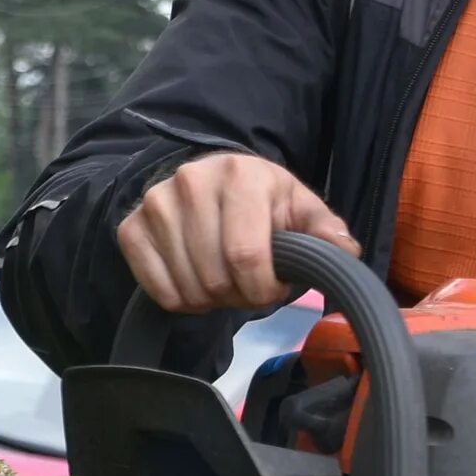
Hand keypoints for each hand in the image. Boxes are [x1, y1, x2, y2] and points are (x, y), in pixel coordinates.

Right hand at [115, 153, 358, 313]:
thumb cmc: (264, 201)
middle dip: (238, 295)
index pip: (245, 256)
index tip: (273, 287)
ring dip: (211, 300)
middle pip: (215, 278)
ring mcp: (155, 204)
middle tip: (247, 283)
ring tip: (223, 278)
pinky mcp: (130, 228)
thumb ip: (325, 231)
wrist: (213, 182)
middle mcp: (190, 183)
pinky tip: (195, 279)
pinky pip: (157, 291)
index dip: (263, 288)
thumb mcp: (301, 208)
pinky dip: (181, 299)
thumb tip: (345, 250)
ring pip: (187, 289)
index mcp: (239, 175)